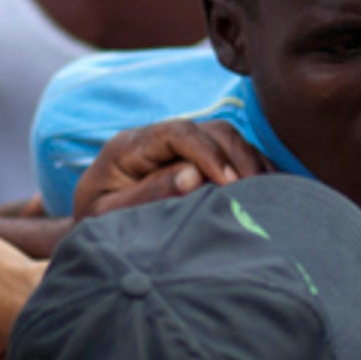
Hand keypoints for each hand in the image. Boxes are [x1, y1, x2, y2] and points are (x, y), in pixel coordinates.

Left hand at [73, 119, 270, 218]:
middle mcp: (156, 139)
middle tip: (258, 192)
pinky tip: (269, 191)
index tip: (230, 183)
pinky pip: (231, 155)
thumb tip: (192, 177)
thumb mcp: (110, 217)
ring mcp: (178, 148)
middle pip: (210, 130)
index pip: (177, 132)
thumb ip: (147, 195)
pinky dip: (253, 170)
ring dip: (252, 163)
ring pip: (226, 139)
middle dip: (239, 157)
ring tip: (270, 194)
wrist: (90, 229)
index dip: (208, 153)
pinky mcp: (194, 160)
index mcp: (128, 146)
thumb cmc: (97, 226)